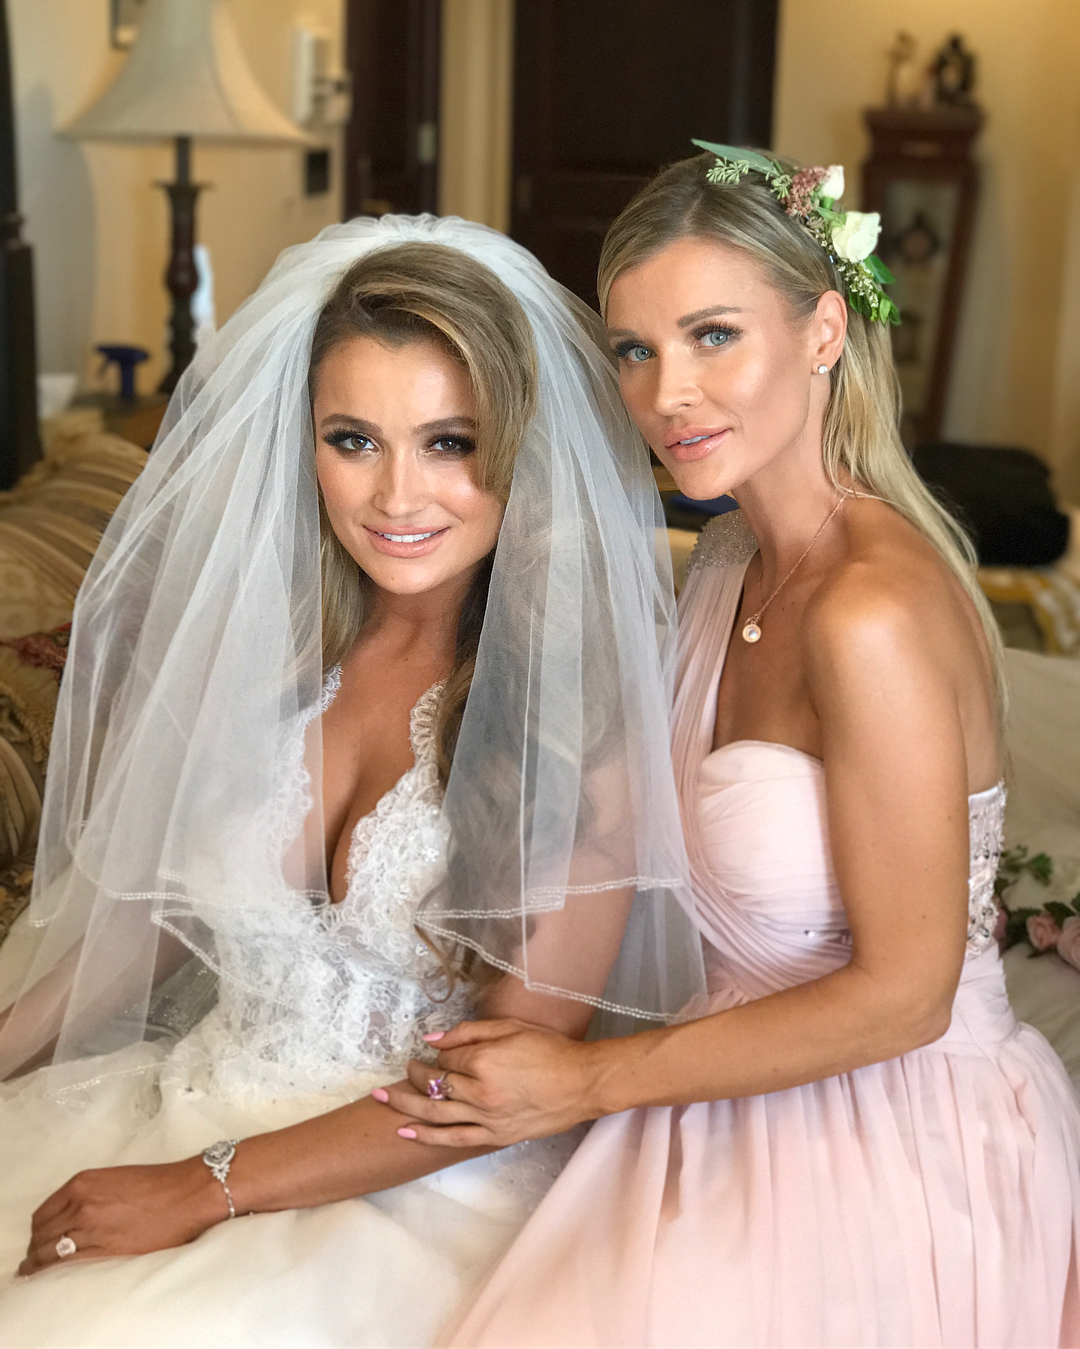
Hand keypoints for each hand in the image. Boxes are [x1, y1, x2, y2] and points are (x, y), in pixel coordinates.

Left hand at [19, 1157, 227, 1275]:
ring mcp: (92, 1226)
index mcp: (84, 1182)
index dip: (37, 1228)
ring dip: (37, 1261)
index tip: (37, 1237)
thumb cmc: (159, 1183)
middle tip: (34, 1256)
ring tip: (32, 1269)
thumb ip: (90, 1194)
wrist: (188, 1193)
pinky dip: (49, 1268)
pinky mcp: (106, 1247)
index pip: (44, 1212)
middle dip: (35, 1246)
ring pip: (49, 1249)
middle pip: (42, 1232)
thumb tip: (74, 1214)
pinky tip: (43, 1272)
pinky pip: (67, 1261)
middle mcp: (82, 1203)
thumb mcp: (116, 1178)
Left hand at [378, 1018, 600, 1147]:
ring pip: (436, 1115)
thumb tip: (433, 1038)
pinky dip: (428, 1137)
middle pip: (434, 1086)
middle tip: (398, 1073)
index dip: (439, 1054)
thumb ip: (469, 1032)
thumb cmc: (550, 1050)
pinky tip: (407, 1132)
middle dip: (411, 1078)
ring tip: (382, 1100)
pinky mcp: (496, 1137)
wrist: (582, 1083)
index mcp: (485, 1061)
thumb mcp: (511, 1028)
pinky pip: (455, 1139)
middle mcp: (481, 1092)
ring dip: (406, 1107)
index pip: (446, 1058)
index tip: (439, 1051)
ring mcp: (487, 1118)